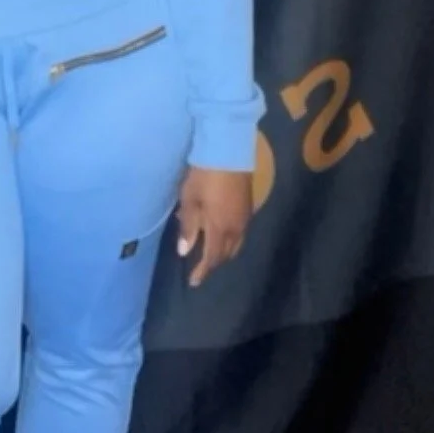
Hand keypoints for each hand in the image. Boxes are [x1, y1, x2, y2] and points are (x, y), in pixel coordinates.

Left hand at [176, 166, 253, 288]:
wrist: (229, 151)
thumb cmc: (204, 176)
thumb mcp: (189, 200)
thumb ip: (188, 226)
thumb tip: (184, 251)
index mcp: (220, 228)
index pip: (212, 258)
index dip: (202, 271)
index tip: (193, 282)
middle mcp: (236, 228)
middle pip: (226, 254)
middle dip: (214, 263)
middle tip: (201, 268)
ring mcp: (245, 217)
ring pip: (236, 244)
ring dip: (223, 253)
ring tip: (211, 253)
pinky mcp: (248, 207)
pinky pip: (240, 233)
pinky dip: (230, 240)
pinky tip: (221, 234)